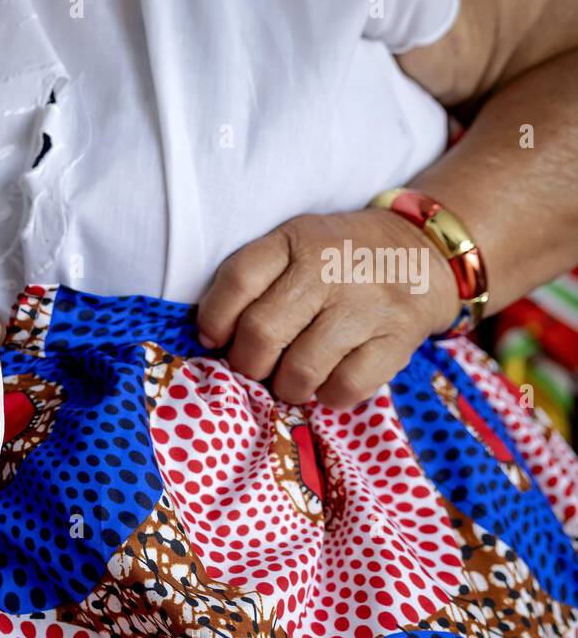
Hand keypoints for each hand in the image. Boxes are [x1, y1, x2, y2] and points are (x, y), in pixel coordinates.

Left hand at [196, 210, 461, 408]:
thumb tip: (212, 340)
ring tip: (293, 379)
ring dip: (287, 388)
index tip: (215, 339)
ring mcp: (366, 304)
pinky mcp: (398, 338)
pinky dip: (329, 396)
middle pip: (262, 333)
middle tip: (257, 366)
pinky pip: (346, 387)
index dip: (215, 320)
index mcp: (296, 240)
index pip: (237, 281)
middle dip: (248, 364)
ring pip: (300, 369)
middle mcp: (330, 268)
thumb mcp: (296, 245)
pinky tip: (329, 382)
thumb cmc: (340, 258)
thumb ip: (256, 280)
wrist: (425, 250)